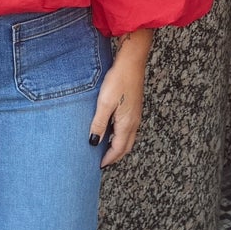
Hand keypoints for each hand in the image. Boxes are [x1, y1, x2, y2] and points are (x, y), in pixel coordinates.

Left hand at [89, 47, 148, 167]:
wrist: (131, 63)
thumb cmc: (118, 81)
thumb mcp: (104, 103)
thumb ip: (99, 124)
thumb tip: (94, 142)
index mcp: (127, 124)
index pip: (118, 148)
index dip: (109, 159)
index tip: (99, 166)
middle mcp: (134, 122)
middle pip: (126, 146)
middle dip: (115, 156)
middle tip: (104, 162)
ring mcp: (136, 115)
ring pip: (128, 138)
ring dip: (118, 146)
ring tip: (106, 149)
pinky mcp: (134, 108)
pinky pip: (129, 129)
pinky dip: (121, 136)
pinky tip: (112, 131)